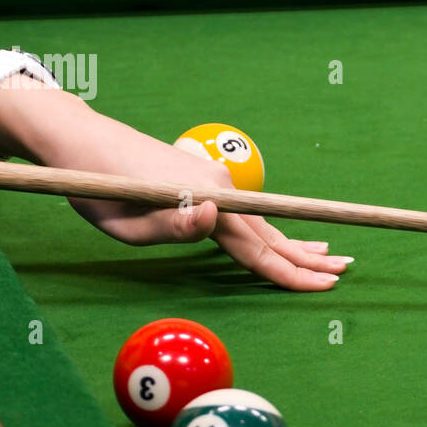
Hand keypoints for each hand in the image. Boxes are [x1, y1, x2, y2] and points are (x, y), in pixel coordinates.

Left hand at [0, 82, 350, 290]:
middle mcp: (220, 189)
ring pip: (263, 223)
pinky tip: (287, 234)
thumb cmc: (94, 188)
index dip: (291, 272)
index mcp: (202, 202)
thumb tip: (215, 220)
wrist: (81, 139)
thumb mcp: (122, 223)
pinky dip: (274, 228)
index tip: (323, 286)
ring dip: (297, 243)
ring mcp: (217, 181)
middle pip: (270, 234)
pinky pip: (249, 214)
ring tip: (330, 256)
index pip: (256, 249)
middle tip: (344, 274)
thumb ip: (170, 228)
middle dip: (307, 259)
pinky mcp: (207, 180)